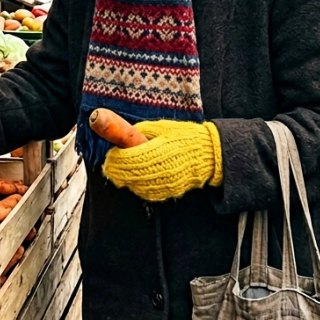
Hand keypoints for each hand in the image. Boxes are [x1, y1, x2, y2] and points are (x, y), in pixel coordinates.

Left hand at [102, 120, 222, 202]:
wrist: (208, 155)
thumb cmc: (185, 137)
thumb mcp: (162, 127)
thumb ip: (140, 131)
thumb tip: (122, 135)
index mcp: (159, 151)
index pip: (128, 159)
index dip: (114, 158)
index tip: (110, 154)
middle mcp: (160, 170)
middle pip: (127, 176)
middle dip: (116, 169)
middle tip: (111, 163)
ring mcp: (164, 184)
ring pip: (134, 186)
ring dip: (125, 178)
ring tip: (124, 168)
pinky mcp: (167, 192)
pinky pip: (145, 192)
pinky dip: (137, 185)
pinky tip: (138, 176)